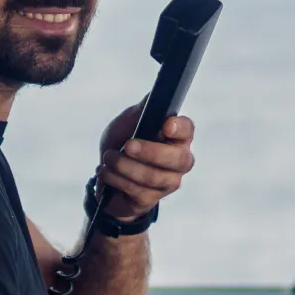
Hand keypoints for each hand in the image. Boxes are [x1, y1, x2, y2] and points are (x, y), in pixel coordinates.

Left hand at [97, 101, 195, 222]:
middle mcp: (179, 160)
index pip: (187, 130)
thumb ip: (142, 111)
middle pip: (177, 159)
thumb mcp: (128, 123)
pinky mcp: (151, 199)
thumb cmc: (122, 143)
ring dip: (124, 166)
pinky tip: (106, 172)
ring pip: (153, 177)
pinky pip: (137, 191)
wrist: (107, 174)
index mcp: (176, 137)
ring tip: (108, 158)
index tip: (166, 126)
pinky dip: (116, 179)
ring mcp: (168, 182)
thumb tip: (155, 94)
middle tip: (127, 146)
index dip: (180, 128)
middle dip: (149, 152)